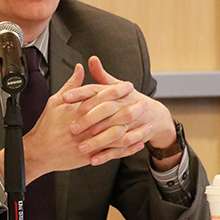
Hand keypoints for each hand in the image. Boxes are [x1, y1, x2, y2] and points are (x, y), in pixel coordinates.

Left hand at [63, 56, 177, 166]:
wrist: (155, 116)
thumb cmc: (130, 100)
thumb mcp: (117, 86)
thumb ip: (102, 75)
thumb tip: (92, 59)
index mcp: (117, 93)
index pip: (97, 90)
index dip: (80, 93)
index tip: (64, 97)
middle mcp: (124, 107)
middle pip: (105, 112)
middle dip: (88, 120)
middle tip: (71, 127)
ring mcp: (130, 125)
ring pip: (112, 133)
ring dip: (96, 141)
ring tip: (80, 147)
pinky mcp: (133, 140)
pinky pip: (119, 149)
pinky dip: (107, 156)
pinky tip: (93, 160)